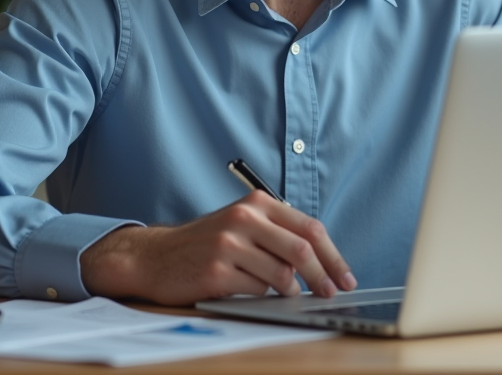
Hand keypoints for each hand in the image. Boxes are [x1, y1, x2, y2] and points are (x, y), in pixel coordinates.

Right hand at [79, 191, 357, 305]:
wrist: (157, 256)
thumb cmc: (207, 243)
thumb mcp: (242, 225)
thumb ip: (277, 234)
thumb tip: (322, 262)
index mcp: (257, 203)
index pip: (309, 227)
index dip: (333, 256)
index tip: (345, 277)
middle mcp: (244, 218)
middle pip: (301, 249)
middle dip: (323, 276)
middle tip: (331, 294)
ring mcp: (229, 244)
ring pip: (282, 273)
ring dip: (293, 291)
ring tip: (292, 295)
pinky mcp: (217, 270)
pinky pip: (257, 290)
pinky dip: (266, 297)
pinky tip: (260, 295)